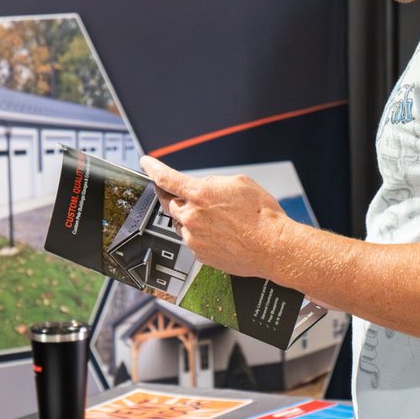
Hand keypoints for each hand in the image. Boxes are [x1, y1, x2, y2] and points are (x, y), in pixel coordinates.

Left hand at [140, 155, 289, 279]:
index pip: (166, 178)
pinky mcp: (200, 255)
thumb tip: (202, 187)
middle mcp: (192, 217)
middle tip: (189, 197)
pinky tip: (221, 233)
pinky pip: (192, 240)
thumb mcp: (239, 182)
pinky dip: (201, 234)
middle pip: (170, 203)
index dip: (153, 168)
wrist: (273, 247)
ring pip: (182, 223)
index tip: (146, 163)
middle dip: (175, 197)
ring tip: (218, 219)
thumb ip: (213, 182)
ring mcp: (194, 238)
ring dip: (191, 217)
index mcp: (199, 195)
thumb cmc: (262, 215)